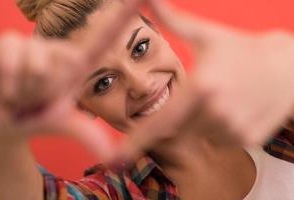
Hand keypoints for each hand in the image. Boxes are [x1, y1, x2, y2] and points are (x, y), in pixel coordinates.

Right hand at [0, 0, 145, 160]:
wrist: (1, 120)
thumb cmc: (35, 117)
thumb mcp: (63, 122)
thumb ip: (87, 134)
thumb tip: (113, 158)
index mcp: (77, 66)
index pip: (106, 36)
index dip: (125, 13)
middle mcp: (60, 51)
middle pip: (60, 61)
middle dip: (44, 89)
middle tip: (35, 98)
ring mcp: (35, 45)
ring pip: (36, 61)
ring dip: (25, 87)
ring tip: (21, 92)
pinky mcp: (10, 43)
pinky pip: (12, 55)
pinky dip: (8, 81)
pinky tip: (7, 86)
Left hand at [118, 0, 293, 160]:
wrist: (287, 67)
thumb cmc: (241, 49)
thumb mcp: (206, 34)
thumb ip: (173, 20)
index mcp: (201, 88)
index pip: (160, 121)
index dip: (137, 141)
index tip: (118, 158)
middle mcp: (216, 113)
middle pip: (178, 127)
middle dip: (179, 114)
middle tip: (200, 93)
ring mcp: (234, 129)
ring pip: (198, 133)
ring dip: (200, 120)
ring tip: (219, 96)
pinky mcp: (248, 139)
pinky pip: (218, 138)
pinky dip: (217, 126)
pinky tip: (232, 106)